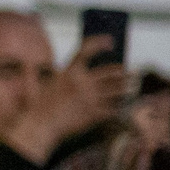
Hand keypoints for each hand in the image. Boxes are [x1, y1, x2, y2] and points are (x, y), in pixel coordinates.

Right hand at [6, 36, 130, 161]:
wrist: (39, 127)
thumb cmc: (38, 107)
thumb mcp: (43, 84)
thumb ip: (54, 73)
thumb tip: (57, 67)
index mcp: (68, 72)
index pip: (87, 49)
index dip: (100, 43)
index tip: (110, 42)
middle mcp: (82, 82)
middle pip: (111, 71)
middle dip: (122, 71)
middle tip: (129, 72)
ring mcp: (90, 98)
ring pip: (117, 89)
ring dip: (126, 88)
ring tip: (131, 87)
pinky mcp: (94, 113)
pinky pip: (114, 108)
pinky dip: (118, 107)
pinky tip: (121, 106)